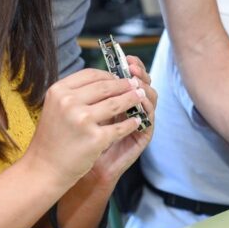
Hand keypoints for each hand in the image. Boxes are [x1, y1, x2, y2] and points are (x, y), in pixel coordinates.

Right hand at [23, 67, 147, 191]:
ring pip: (117, 104)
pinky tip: (137, 121)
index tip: (119, 77)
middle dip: (125, 85)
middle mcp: (69, 102)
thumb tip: (106, 81)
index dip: (109, 74)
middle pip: (106, 87)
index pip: (91, 74)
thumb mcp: (56, 108)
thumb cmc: (52, 138)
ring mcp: (83, 120)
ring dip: (132, 99)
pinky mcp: (96, 138)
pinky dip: (131, 123)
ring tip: (141, 97)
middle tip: (136, 84)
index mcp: (59, 91)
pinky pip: (120, 127)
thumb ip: (76, 94)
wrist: (43, 169)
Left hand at [86, 55, 157, 186]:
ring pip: (151, 97)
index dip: (132, 65)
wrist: (80, 169)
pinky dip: (147, 107)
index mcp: (119, 98)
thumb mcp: (83, 110)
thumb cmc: (77, 139)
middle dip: (139, 72)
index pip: (132, 75)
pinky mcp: (142, 135)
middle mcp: (131, 107)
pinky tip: (140, 100)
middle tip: (133, 66)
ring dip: (145, 87)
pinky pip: (149, 117)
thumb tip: (99, 71)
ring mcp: (139, 120)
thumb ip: (93, 93)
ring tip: (136, 82)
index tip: (126, 58)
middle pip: (144, 82)